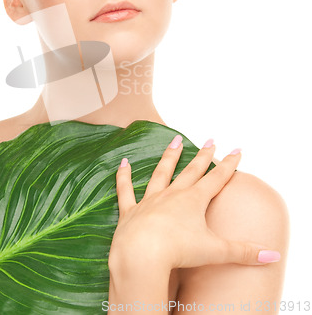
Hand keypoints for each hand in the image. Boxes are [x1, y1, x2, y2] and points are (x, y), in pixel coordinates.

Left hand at [109, 136, 280, 271]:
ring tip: (175, 140)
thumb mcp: (216, 251)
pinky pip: (126, 190)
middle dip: (203, 156)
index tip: (236, 150)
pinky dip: (123, 176)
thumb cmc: (179, 251)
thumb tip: (273, 255)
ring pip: (161, 173)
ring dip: (169, 157)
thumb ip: (244, 253)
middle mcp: (173, 195)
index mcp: (194, 201)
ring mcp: (151, 201)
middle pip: (191, 171)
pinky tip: (122, 162)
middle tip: (210, 140)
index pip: (216, 179)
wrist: (142, 254)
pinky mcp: (131, 211)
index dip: (228, 165)